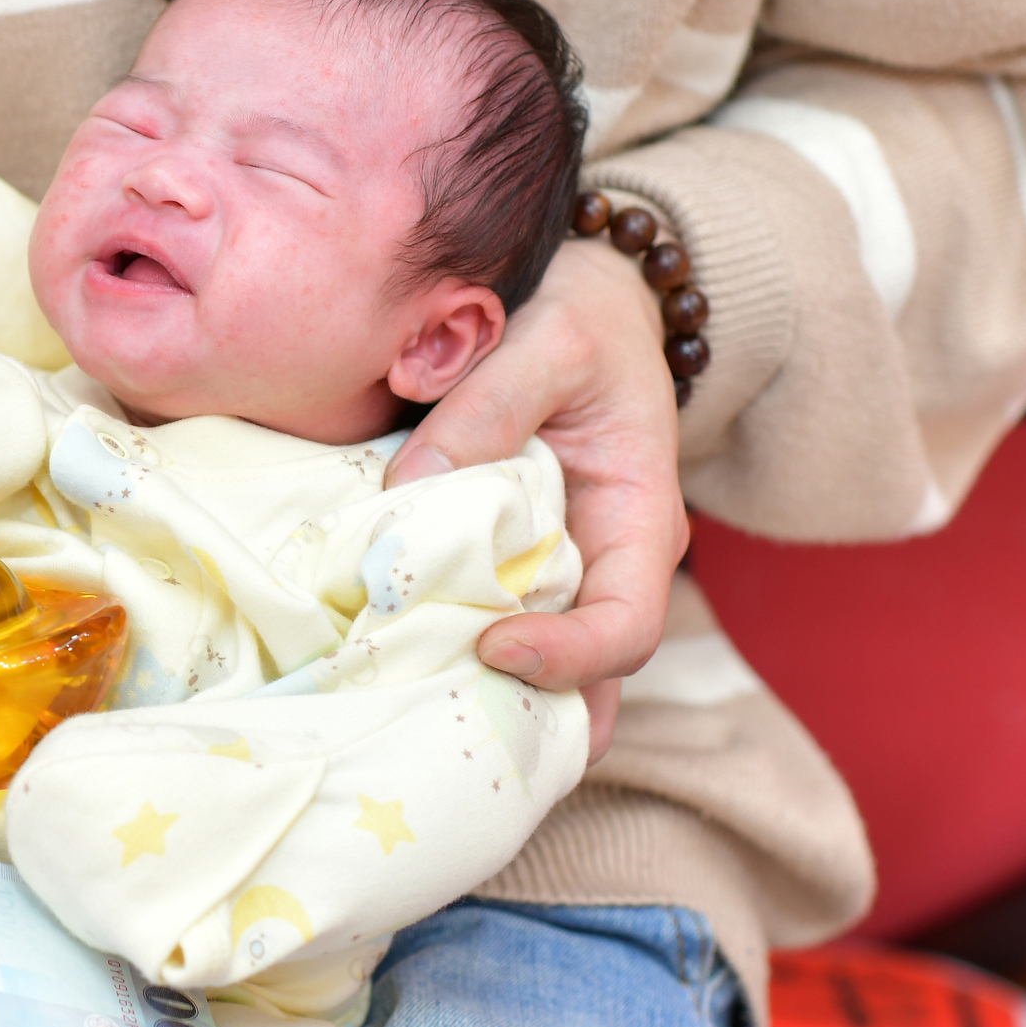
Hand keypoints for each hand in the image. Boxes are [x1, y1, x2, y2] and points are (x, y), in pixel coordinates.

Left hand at [388, 237, 687, 761]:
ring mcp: (556, 573)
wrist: (575, 294)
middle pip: (586, 680)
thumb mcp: (549, 338)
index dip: (569, 657)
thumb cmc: (579, 312)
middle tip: (440, 732)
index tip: (492, 645)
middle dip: (525, 716)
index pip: (629, 627)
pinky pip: (483, 627)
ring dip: (481, 705)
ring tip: (405, 726)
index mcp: (640, 522)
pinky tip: (385, 669)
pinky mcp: (504, 563)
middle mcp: (605, 565)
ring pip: (536, 673)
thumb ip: (486, 406)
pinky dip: (445, 657)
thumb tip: (409, 490)